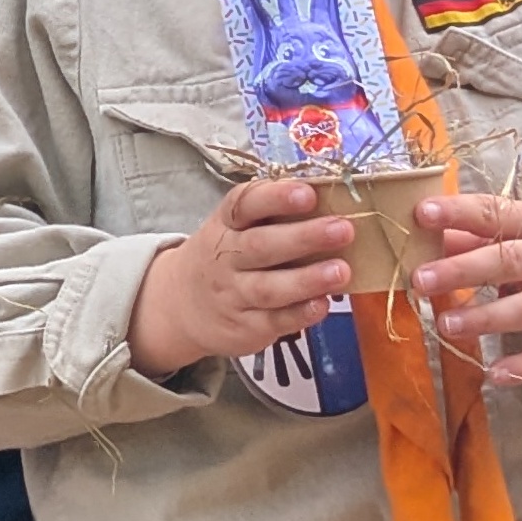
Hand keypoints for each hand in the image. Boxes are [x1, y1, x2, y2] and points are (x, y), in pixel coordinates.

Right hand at [130, 176, 354, 375]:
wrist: (178, 306)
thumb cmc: (226, 257)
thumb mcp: (234, 228)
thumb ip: (274, 214)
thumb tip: (335, 199)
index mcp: (227, 224)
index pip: (244, 204)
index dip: (276, 198)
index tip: (308, 194)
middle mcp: (227, 258)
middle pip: (260, 246)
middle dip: (303, 237)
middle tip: (343, 229)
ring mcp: (234, 294)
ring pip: (268, 287)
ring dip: (307, 279)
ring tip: (340, 271)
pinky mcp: (245, 326)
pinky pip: (274, 321)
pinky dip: (300, 313)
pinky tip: (322, 304)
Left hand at [414, 186, 521, 385]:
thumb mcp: (521, 230)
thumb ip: (473, 235)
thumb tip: (422, 240)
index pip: (495, 213)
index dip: (459, 213)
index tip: (421, 213)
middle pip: (510, 262)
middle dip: (464, 271)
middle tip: (421, 280)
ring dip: (486, 319)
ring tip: (447, 325)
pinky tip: (495, 375)